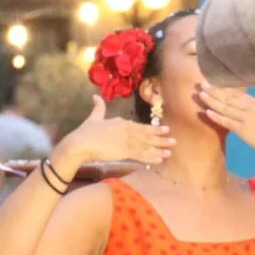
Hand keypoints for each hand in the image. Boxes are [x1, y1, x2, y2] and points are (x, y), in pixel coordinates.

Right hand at [53, 96, 172, 176]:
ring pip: (147, 145)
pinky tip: (159, 159)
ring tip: (170, 151)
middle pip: (148, 135)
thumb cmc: (86, 131)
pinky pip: (142, 155)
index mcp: (122, 122)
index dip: (154, 129)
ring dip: (159, 148)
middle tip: (173, 140)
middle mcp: (128, 130)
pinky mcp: (125, 151)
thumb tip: (95, 96)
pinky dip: (151, 157)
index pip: (141, 127)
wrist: (81, 143)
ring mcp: (128, 141)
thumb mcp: (94, 117)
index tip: (165, 130)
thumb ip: (98, 107)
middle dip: (161, 138)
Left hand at [195, 83, 254, 155]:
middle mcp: (250, 108)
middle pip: (229, 98)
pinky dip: (217, 116)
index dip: (224, 89)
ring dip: (212, 101)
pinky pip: (227, 121)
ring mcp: (246, 118)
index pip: (237, 94)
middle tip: (201, 84)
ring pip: (225, 107)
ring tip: (200, 94)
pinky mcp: (244, 130)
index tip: (214, 83)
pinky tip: (207, 112)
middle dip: (214, 91)